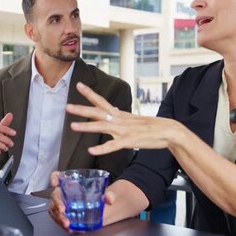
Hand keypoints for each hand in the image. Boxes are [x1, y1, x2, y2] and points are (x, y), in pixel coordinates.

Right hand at [47, 171, 115, 231]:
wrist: (99, 209)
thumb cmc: (97, 197)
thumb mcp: (105, 194)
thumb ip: (109, 195)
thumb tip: (109, 199)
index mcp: (70, 183)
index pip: (58, 176)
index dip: (54, 178)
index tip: (55, 183)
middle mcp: (63, 193)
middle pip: (55, 195)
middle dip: (57, 204)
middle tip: (62, 211)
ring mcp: (61, 204)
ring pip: (54, 209)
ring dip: (58, 217)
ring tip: (67, 224)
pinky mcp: (63, 215)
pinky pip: (58, 219)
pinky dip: (62, 225)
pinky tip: (70, 229)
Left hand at [67, 82, 183, 154]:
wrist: (168, 131)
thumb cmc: (150, 126)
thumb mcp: (132, 119)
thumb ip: (120, 117)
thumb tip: (111, 112)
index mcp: (119, 114)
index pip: (101, 101)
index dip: (89, 93)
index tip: (78, 85)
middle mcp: (119, 120)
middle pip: (97, 112)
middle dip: (81, 109)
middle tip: (67, 106)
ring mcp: (123, 130)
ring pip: (102, 127)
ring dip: (86, 127)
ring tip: (72, 126)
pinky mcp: (128, 141)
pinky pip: (112, 146)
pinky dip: (101, 148)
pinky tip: (91, 150)